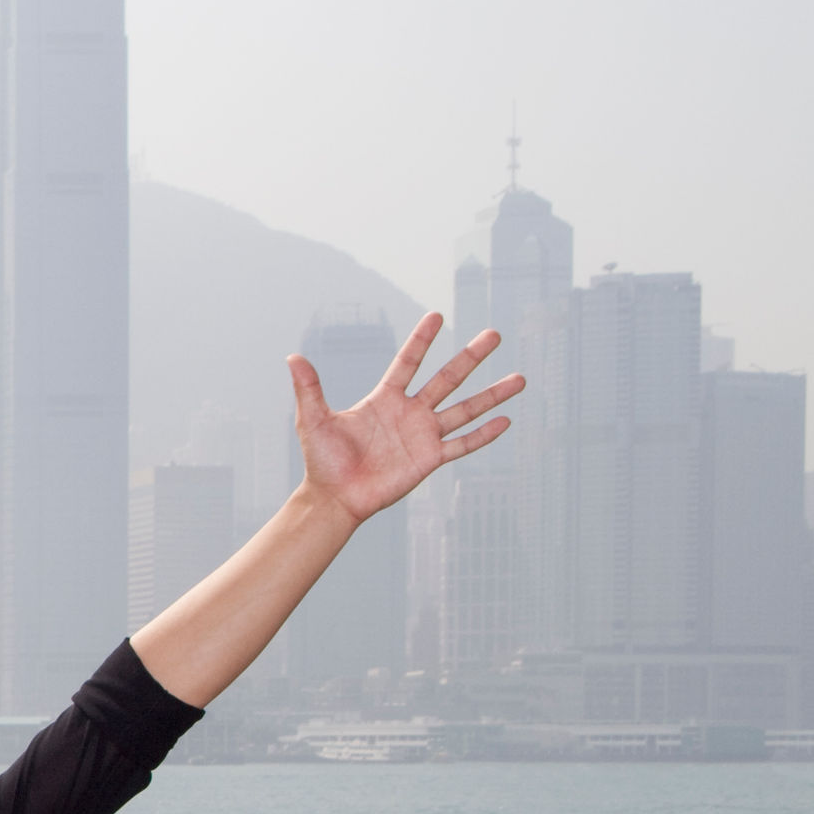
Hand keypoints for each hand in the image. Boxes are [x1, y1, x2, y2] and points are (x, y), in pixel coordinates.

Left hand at [294, 312, 525, 524]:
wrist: (334, 498)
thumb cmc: (322, 460)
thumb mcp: (313, 420)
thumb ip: (309, 389)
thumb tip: (292, 357)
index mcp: (384, 399)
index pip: (408, 362)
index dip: (422, 340)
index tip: (438, 315)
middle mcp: (409, 413)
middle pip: (447, 378)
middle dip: (470, 357)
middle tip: (494, 334)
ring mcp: (423, 435)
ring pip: (465, 409)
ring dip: (492, 395)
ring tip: (520, 378)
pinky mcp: (430, 459)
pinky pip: (463, 444)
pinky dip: (484, 434)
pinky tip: (506, 420)